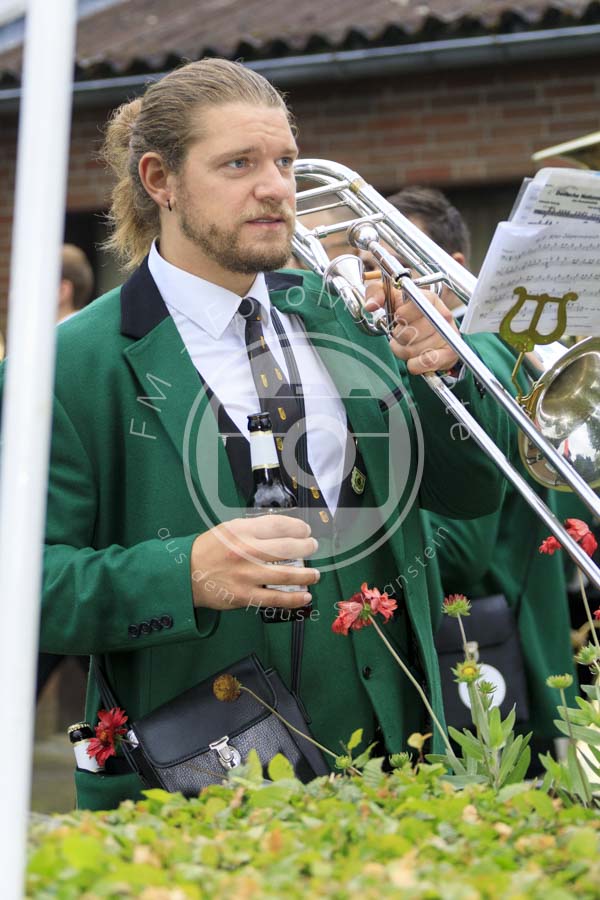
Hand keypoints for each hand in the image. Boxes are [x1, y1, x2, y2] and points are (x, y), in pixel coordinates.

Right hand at [190, 515, 319, 611]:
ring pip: (287, 574)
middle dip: (307, 547)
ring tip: (315, 574)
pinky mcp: (245, 595)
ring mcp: (247, 574)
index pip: (279, 524)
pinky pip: (275, 598)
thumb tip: (284, 531)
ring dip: (307, 575)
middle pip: (288, 547)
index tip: (305, 531)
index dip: (298, 528)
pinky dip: (294, 599)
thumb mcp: (229, 530)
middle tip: (312, 548)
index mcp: (242, 530)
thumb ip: (255, 529)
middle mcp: (246, 551)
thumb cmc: (209, 551)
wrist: (185, 575)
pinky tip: (305, 596)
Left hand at [365, 280, 459, 374]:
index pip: (408, 310)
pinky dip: (415, 364)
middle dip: (399, 337)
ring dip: (404, 351)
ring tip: (408, 344)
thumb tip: (371, 305)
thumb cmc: (406, 313)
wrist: (426, 332)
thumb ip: (375, 292)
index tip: (399, 317)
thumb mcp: (389, 297)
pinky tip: (415, 358)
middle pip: (408, 334)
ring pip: (413, 350)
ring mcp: (448, 335)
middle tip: (402, 334)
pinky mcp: (450, 353)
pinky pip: (426, 362)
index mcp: (429, 298)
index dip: (399, 318)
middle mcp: (442, 316)